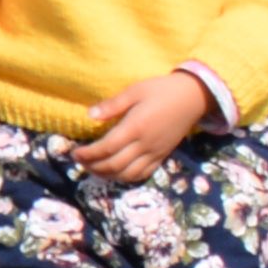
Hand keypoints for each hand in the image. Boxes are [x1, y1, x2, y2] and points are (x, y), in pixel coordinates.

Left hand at [73, 74, 212, 185]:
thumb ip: (112, 105)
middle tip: (79, 161)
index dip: (87, 154)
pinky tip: (116, 172)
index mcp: (135, 127)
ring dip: (107, 175)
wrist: (193, 98)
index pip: (106, 148)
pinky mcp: (162, 156)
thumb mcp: (135, 90)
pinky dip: (126, 178)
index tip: (74, 152)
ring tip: (94, 168)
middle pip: (114, 165)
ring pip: (128, 174)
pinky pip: (143, 174)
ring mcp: (155, 153)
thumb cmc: (161, 90)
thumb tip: (89, 115)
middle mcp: (145, 144)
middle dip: (93, 167)